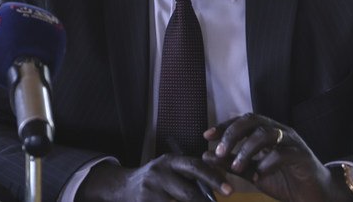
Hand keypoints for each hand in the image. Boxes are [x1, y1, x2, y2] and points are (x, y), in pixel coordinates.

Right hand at [78, 157, 230, 201]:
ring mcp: (150, 190)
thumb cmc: (156, 179)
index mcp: (170, 161)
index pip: (195, 167)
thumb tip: (220, 182)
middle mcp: (159, 173)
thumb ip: (191, 173)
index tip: (230, 190)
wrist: (123, 186)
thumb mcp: (170, 168)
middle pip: (188, 192)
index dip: (214, 178)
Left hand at [202, 113, 352, 201]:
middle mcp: (280, 131)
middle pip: (253, 120)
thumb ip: (231, 164)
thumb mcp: (252, 172)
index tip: (206, 136)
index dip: (224, 126)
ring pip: (266, 134)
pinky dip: (266, 164)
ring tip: (236, 167)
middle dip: (232, 134)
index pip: (242, 121)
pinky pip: (282, 154)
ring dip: (247, 150)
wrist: (313, 195)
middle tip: (219, 151)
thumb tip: (205, 157)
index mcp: (267, 132)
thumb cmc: (284, 180)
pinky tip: (258, 176)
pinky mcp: (302, 156)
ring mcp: (292, 142)